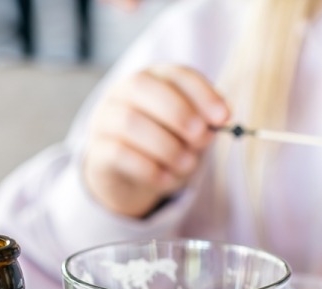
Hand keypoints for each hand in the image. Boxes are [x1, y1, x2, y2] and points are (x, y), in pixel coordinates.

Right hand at [82, 64, 229, 218]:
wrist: (124, 173)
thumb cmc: (162, 142)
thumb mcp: (186, 128)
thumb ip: (202, 120)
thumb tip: (220, 120)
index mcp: (153, 78)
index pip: (176, 75)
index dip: (202, 94)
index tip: (224, 117)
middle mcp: (123, 92)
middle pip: (144, 89)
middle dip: (179, 114)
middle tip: (202, 139)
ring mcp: (105, 119)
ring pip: (130, 122)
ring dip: (166, 145)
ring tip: (187, 165)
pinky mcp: (97, 150)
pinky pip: (119, 154)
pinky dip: (148, 168)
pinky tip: (167, 180)